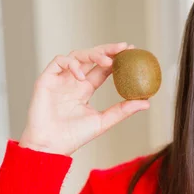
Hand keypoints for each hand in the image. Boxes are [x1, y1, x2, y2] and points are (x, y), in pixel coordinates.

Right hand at [19, 43, 149, 155]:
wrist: (51, 146)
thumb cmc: (74, 136)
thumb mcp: (104, 121)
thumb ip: (123, 110)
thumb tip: (147, 102)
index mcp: (86, 89)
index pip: (102, 69)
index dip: (116, 59)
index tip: (132, 53)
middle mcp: (73, 81)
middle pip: (92, 57)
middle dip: (108, 50)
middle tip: (124, 48)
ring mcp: (60, 79)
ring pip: (77, 55)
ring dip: (93, 54)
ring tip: (107, 62)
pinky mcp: (46, 79)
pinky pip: (58, 61)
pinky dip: (72, 64)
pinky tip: (81, 75)